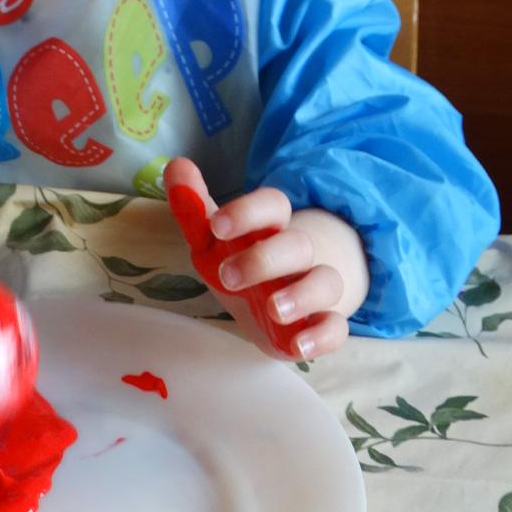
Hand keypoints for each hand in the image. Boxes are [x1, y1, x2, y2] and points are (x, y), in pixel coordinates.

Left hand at [164, 158, 365, 360]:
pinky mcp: (320, 326)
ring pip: (325, 283)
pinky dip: (322, 336)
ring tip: (273, 310)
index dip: (248, 212)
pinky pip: (336, 328)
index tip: (218, 226)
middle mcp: (296, 257)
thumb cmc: (240, 265)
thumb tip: (176, 165)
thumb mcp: (212, 240)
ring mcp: (312, 290)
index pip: (273, 205)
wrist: (271, 309)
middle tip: (228, 276)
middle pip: (297, 245)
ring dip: (301, 295)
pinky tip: (298, 346)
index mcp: (270, 229)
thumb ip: (193, 207)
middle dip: (264, 259)